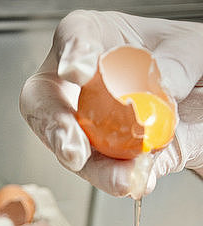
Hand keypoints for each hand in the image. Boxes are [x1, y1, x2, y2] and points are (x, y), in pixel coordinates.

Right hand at [20, 10, 202, 196]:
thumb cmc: (188, 64)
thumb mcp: (193, 47)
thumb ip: (178, 59)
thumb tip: (164, 84)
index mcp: (100, 40)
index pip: (75, 35)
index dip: (71, 53)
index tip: (76, 71)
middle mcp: (84, 85)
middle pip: (46, 103)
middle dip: (55, 129)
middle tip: (74, 149)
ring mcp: (91, 128)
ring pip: (72, 150)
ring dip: (93, 169)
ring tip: (119, 177)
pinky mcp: (107, 161)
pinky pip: (103, 174)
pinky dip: (117, 181)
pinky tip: (133, 181)